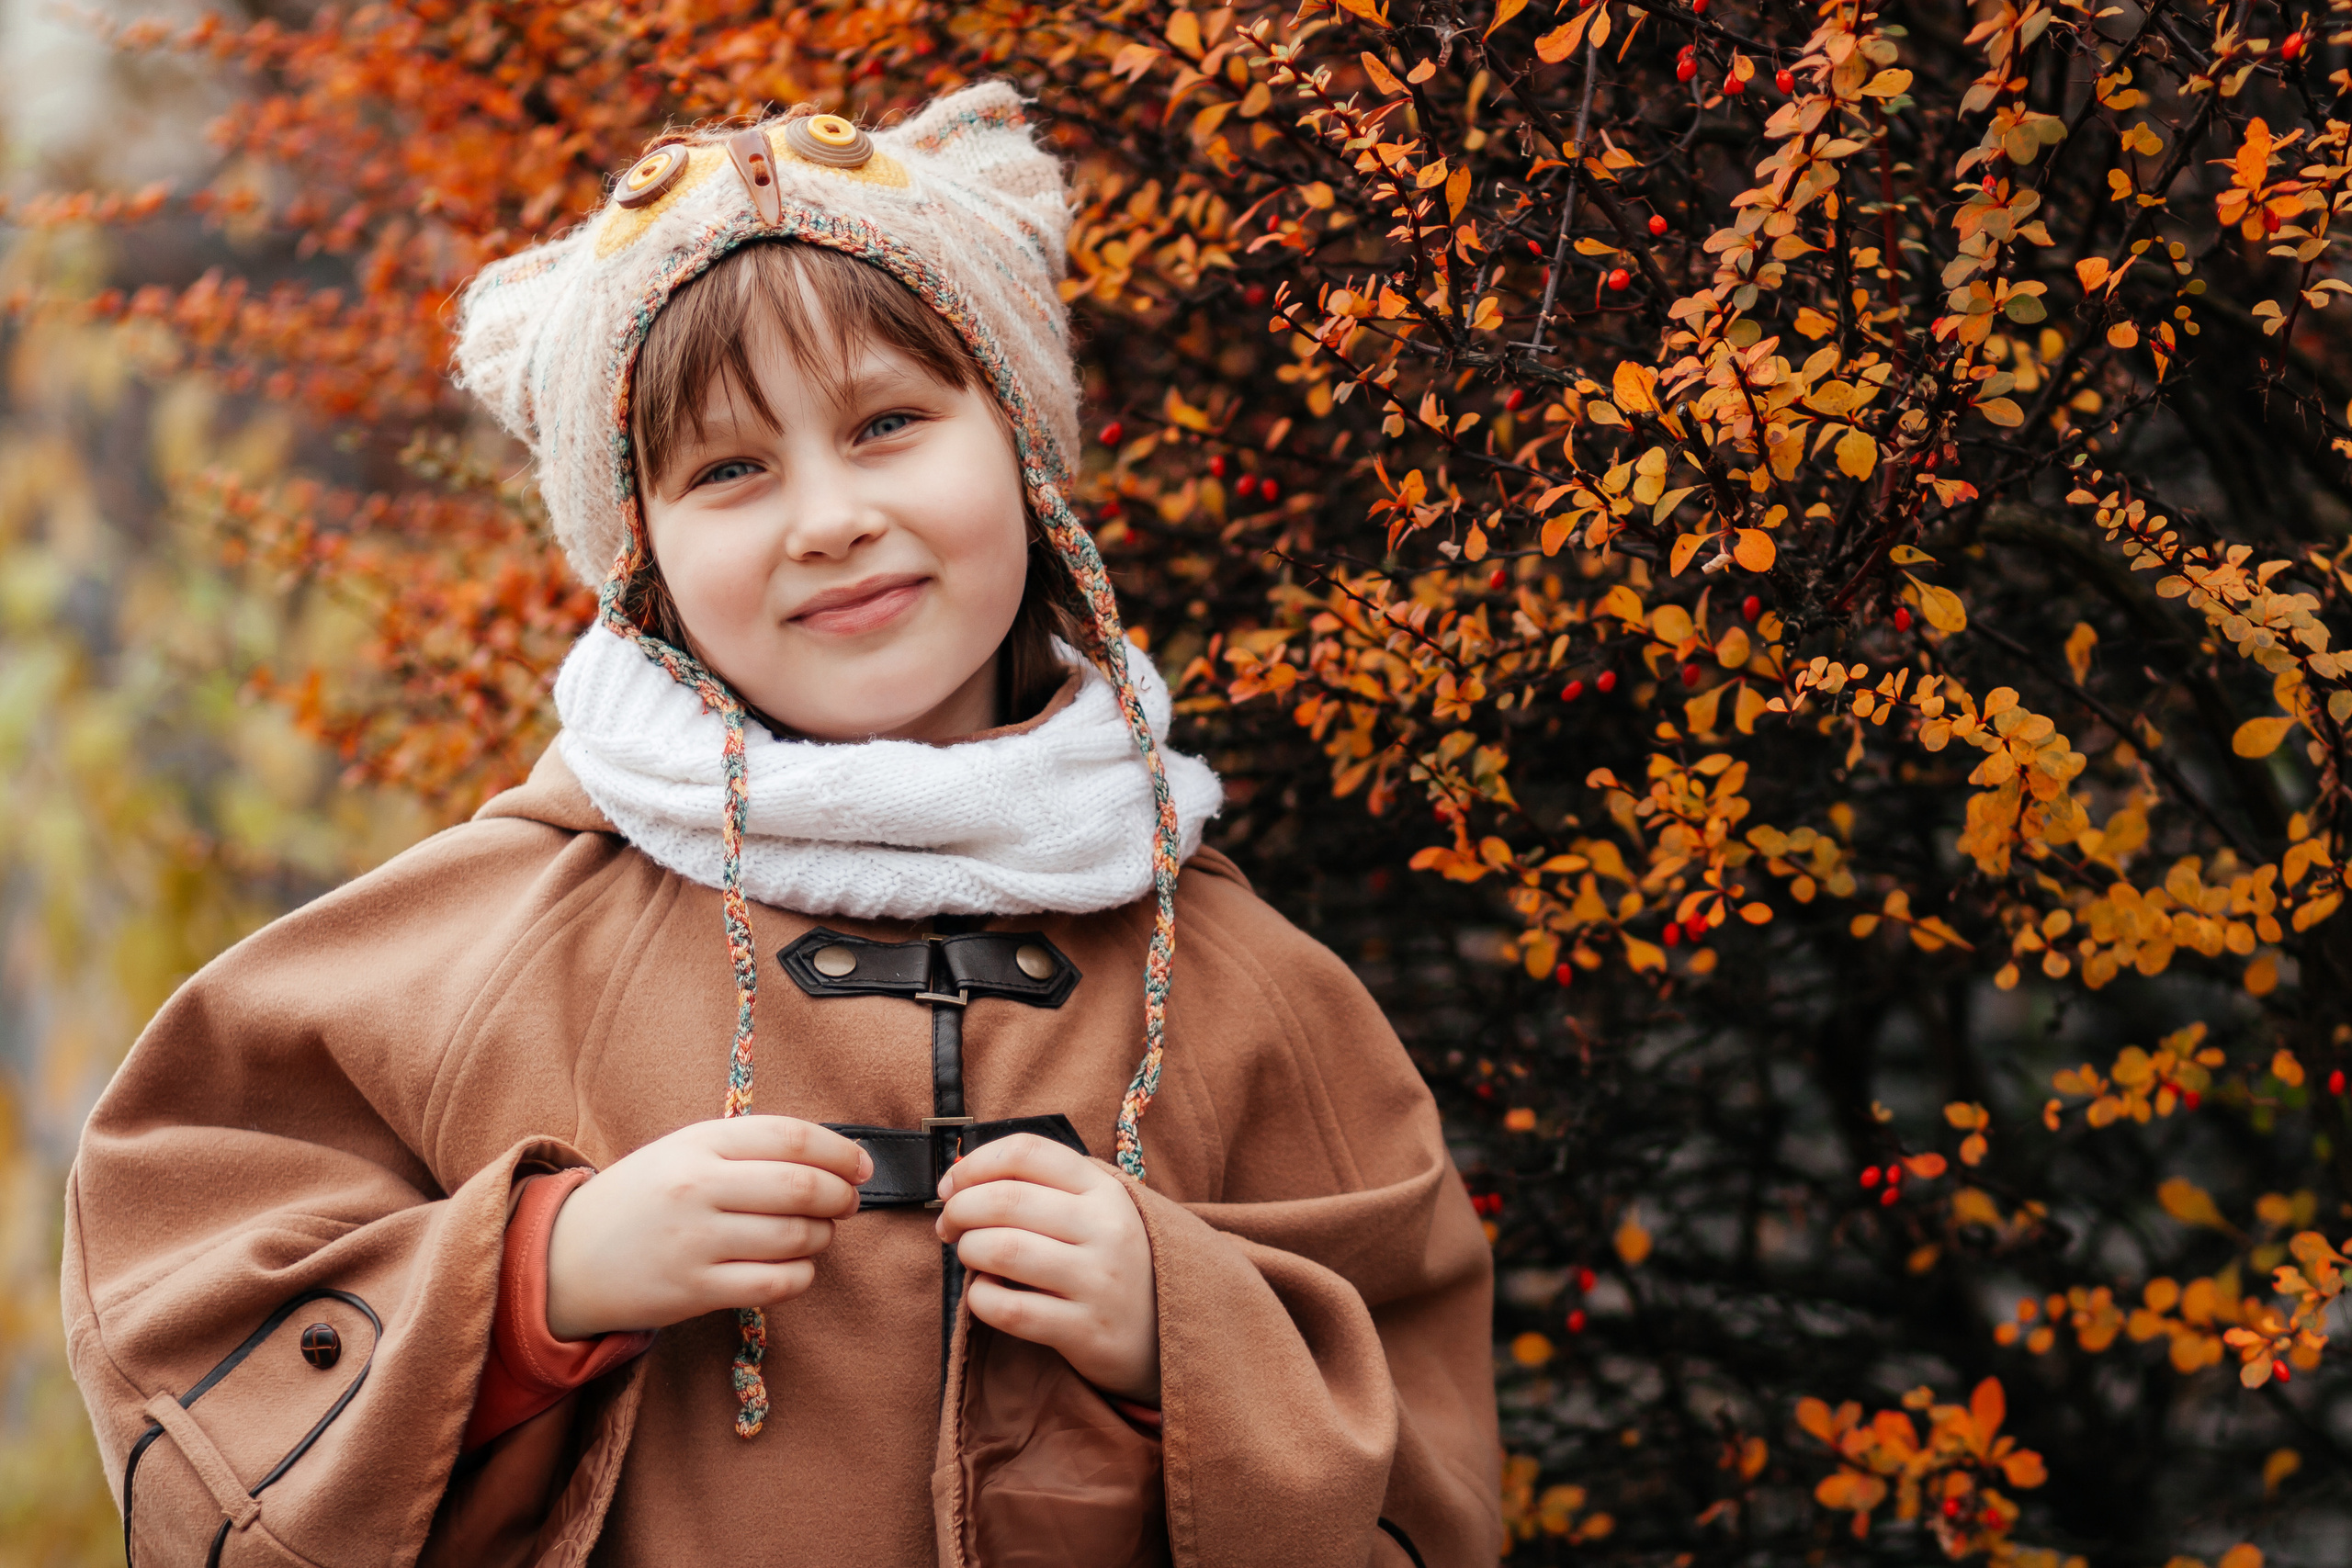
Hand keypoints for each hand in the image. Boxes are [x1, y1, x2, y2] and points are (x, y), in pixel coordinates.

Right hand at [545, 1116, 870, 1339]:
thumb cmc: (639, 1199)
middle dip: (840, 1196)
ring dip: (823, 1236)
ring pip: (794, 1236)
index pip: (791, 1136)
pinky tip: (796, 1266)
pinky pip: (774, 1283)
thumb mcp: (683, 1152)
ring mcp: (695, 1241)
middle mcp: (697, 1187)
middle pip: (801, 1186)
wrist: (565, 1256)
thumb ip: (747, 1149)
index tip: (860, 1165)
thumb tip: (831, 1158)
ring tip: (817, 1233)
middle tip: (848, 1201)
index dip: (840, 1151)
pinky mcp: (693, 1291)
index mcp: (698, 1142)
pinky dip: (801, 1275)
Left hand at [934, 1134, 1159, 1403]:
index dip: (974, 1164)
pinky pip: (1010, 1309)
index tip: (951, 1184)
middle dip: (959, 1210)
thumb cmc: (1110, 1263)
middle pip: (1006, 1199)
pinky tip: (987, 1294)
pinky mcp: (1086, 1331)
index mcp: (1105, 1190)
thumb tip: (961, 1176)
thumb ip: (1043, 1188)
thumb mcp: (1096, 1212)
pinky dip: (980, 1298)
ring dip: (968, 1251)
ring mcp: (1099, 1281)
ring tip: (971, 1257)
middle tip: (949, 1225)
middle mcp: (1106, 1229)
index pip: (1027, 1152)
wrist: (1167, 1335)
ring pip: (1002, 1250)